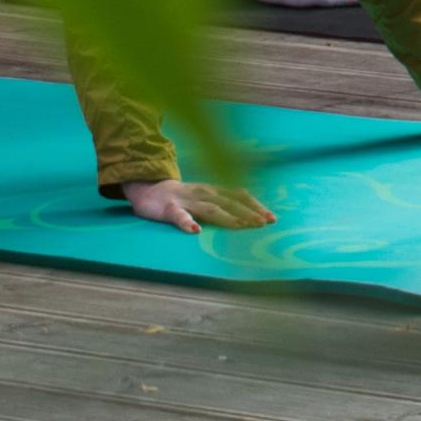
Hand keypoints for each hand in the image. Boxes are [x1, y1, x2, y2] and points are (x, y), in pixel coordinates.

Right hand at [122, 175, 275, 232]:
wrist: (149, 189)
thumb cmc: (183, 198)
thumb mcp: (206, 198)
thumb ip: (224, 205)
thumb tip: (250, 218)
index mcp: (214, 191)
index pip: (240, 196)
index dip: (256, 206)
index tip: (272, 218)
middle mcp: (204, 193)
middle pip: (230, 202)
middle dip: (248, 212)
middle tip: (263, 223)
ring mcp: (187, 200)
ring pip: (210, 209)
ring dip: (228, 217)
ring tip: (242, 226)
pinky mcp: (169, 209)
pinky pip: (179, 216)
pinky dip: (188, 223)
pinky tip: (195, 231)